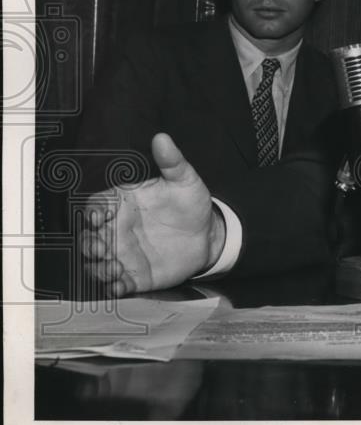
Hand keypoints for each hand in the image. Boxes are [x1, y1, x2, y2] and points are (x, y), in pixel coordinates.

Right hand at [81, 133, 225, 295]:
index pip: (94, 206)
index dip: (90, 212)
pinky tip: (121, 285)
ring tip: (114, 268)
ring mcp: (122, 254)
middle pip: (88, 238)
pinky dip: (113, 287)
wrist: (208, 234)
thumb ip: (172, 161)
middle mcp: (115, 230)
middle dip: (89, 244)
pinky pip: (115, 285)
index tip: (97, 218)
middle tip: (103, 248)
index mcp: (121, 204)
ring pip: (96, 264)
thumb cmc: (190, 203)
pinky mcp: (133, 276)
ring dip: (98, 268)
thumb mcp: (185, 180)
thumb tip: (162, 137)